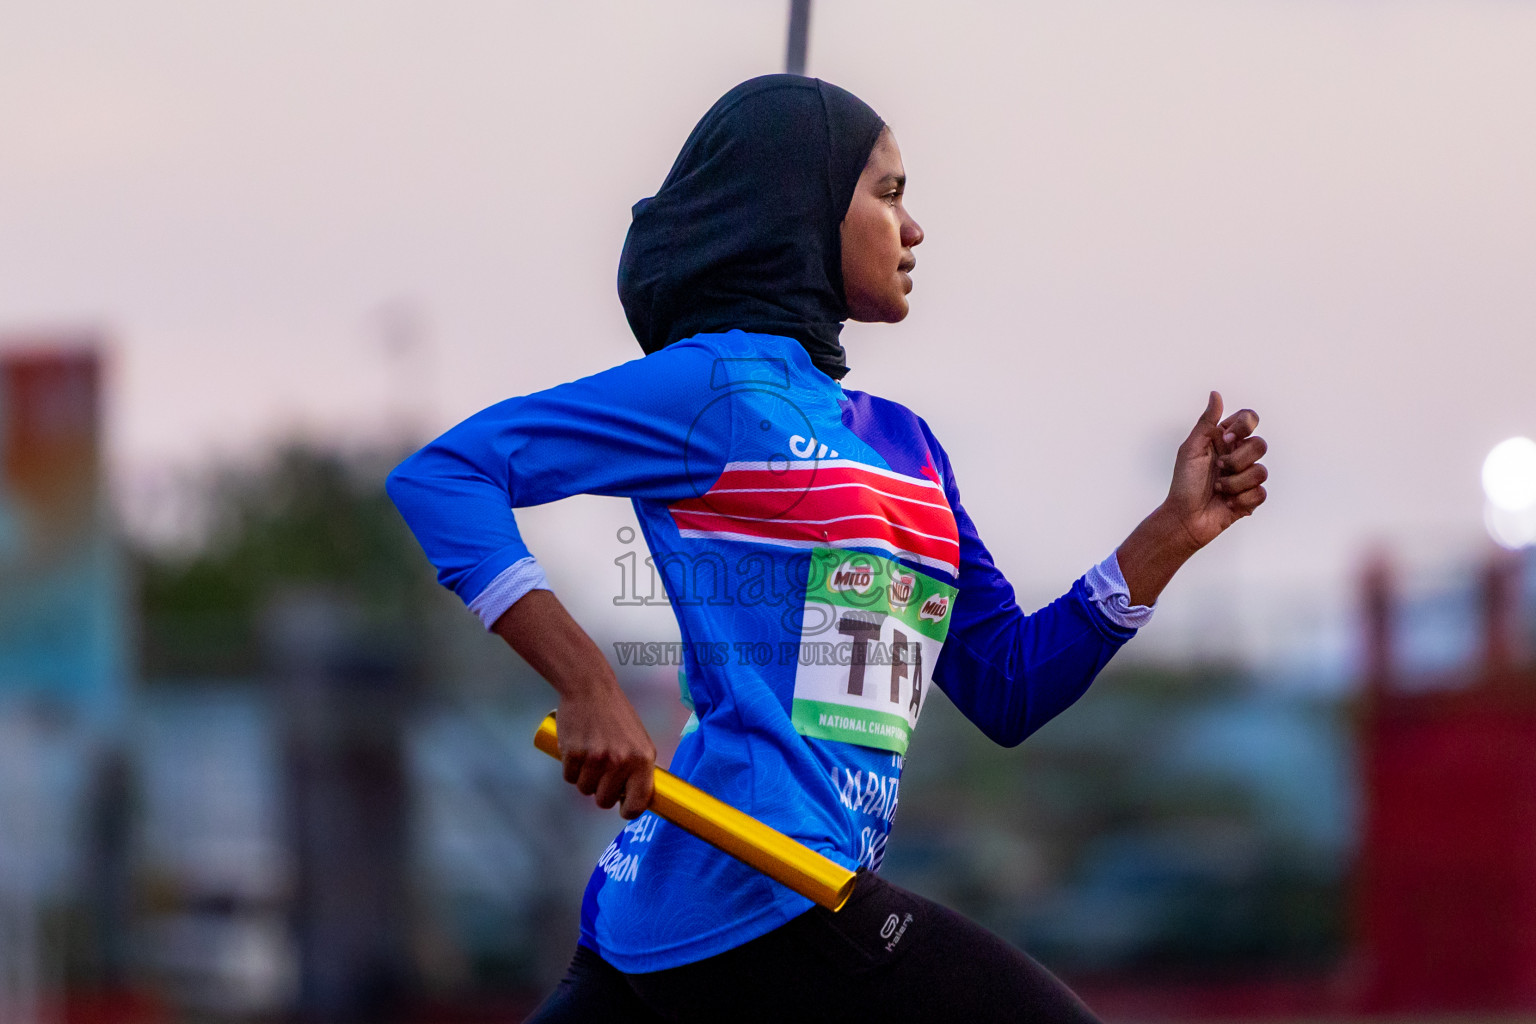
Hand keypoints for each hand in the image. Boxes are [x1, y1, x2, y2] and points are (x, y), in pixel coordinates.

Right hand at [491, 588, 655, 818]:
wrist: (590, 688)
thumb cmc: (616, 716)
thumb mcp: (638, 740)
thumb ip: (638, 769)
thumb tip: (635, 799)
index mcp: (643, 759)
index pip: (638, 802)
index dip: (629, 810)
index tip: (623, 809)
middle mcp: (622, 762)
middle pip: (604, 801)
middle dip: (600, 791)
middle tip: (600, 772)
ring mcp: (597, 759)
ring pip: (584, 790)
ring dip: (584, 778)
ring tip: (589, 756)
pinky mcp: (575, 754)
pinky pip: (569, 777)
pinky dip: (570, 768)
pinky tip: (577, 750)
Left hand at [1116, 391, 1267, 606]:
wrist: (1185, 518)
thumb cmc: (1184, 484)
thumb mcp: (1191, 449)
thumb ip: (1206, 422)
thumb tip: (1215, 394)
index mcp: (1225, 440)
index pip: (1249, 419)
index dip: (1243, 427)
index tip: (1224, 440)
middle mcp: (1239, 456)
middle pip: (1260, 445)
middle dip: (1237, 460)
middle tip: (1218, 468)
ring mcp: (1247, 477)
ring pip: (1261, 471)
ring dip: (1234, 483)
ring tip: (1218, 489)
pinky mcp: (1251, 498)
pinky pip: (1260, 493)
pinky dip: (1240, 499)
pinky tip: (1226, 502)